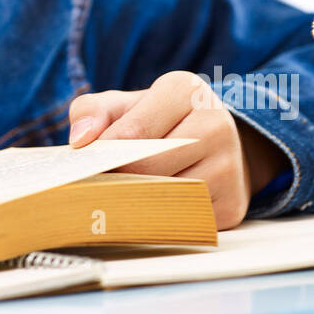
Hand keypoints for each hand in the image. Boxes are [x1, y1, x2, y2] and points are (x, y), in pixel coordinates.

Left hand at [68, 70, 286, 228]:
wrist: (212, 146)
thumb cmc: (157, 123)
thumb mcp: (123, 105)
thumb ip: (92, 112)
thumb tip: (81, 140)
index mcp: (185, 90)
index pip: (134, 131)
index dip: (105, 154)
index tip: (89, 164)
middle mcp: (216, 124)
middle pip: (148, 168)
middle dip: (117, 180)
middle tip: (96, 188)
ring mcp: (230, 166)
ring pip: (167, 197)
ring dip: (136, 204)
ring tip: (119, 199)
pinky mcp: (233, 205)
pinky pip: (184, 222)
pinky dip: (160, 222)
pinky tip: (149, 213)